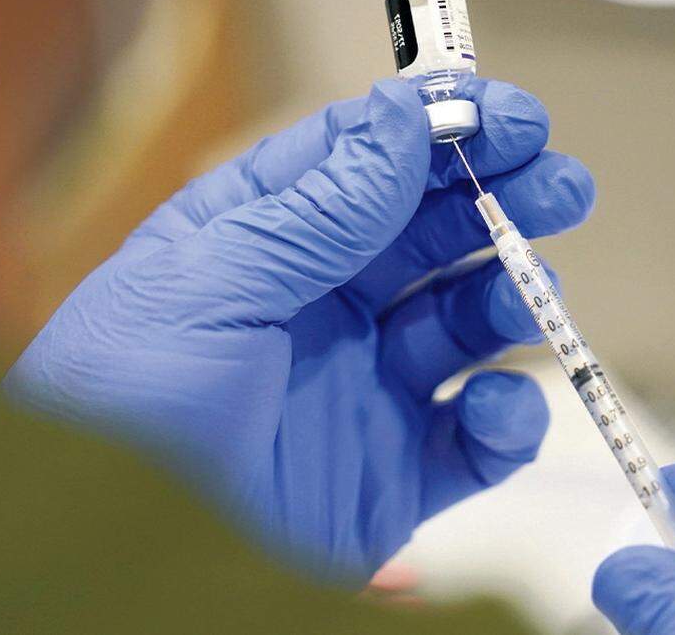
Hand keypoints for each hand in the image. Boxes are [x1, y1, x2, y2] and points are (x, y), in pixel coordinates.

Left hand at [3, 79, 594, 581]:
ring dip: (511, 297)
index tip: (510, 117)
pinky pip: (474, 439)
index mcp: (263, 244)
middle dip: (500, 203)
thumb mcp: (205, 286)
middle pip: (430, 235)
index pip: (366, 166)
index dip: (440, 133)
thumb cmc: (116, 408)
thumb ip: (315, 211)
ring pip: (465, 325)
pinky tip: (493, 407)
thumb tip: (400, 120)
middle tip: (559, 186)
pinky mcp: (393, 474)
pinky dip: (504, 421)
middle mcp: (320, 309)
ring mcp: (361, 389)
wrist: (115, 556)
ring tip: (532, 292)